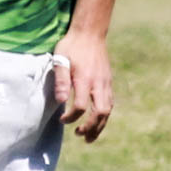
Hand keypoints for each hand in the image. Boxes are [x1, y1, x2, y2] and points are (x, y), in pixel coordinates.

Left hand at [50, 28, 112, 142]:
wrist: (90, 33)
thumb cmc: (72, 45)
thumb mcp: (61, 58)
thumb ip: (60, 80)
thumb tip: (60, 101)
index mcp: (85, 79)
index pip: (81, 107)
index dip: (71, 117)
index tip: (61, 120)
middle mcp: (98, 83)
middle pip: (100, 113)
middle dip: (90, 128)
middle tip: (79, 135)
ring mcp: (106, 83)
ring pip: (108, 110)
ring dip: (99, 126)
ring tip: (89, 137)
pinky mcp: (109, 81)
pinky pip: (110, 103)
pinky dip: (104, 116)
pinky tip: (97, 121)